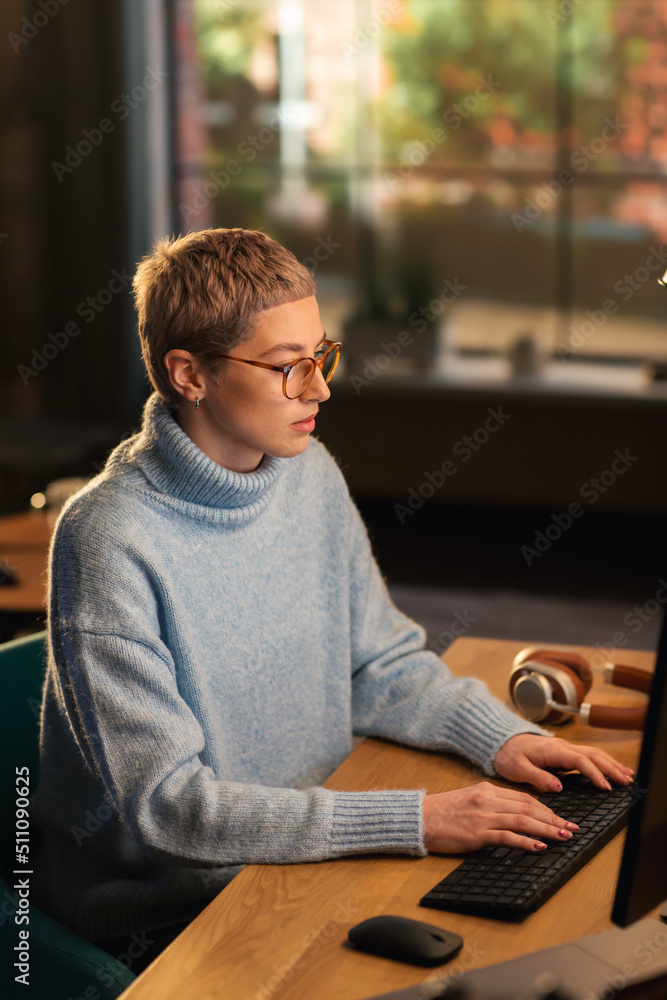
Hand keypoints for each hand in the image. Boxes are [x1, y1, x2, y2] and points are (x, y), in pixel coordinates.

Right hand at [422, 783, 576, 853]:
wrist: (419, 818)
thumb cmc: (442, 812)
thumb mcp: (469, 798)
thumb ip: (491, 804)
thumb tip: (516, 815)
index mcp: (487, 789)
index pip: (524, 798)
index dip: (546, 809)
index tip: (560, 818)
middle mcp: (488, 799)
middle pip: (528, 808)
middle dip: (553, 819)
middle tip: (572, 828)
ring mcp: (483, 816)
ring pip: (522, 821)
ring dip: (546, 829)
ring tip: (563, 837)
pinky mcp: (477, 834)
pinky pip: (507, 837)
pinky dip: (525, 842)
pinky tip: (539, 846)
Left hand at [493, 733, 634, 792]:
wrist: (501, 742)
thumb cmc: (508, 756)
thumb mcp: (516, 769)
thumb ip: (537, 777)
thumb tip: (558, 787)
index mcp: (552, 750)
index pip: (579, 760)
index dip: (594, 773)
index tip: (605, 787)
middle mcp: (561, 747)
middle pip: (593, 755)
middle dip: (611, 768)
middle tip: (627, 782)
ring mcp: (564, 748)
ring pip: (594, 753)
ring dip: (611, 764)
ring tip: (627, 777)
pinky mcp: (564, 753)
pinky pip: (588, 756)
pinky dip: (603, 762)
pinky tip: (612, 771)